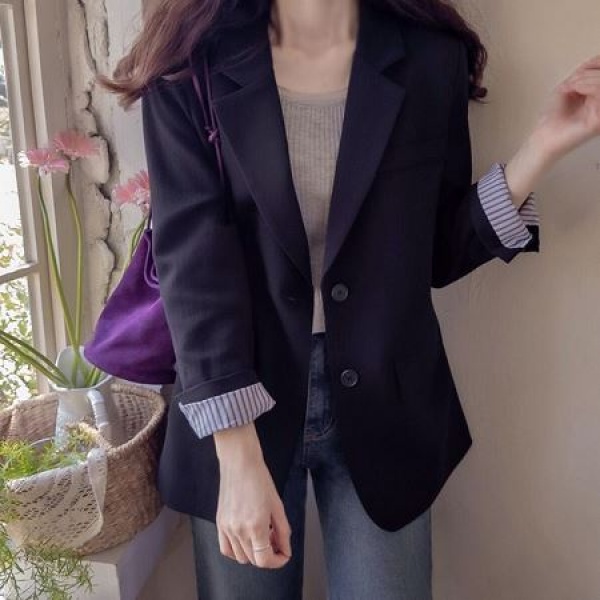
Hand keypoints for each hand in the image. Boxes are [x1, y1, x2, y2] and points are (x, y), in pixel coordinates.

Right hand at [213, 423, 291, 568]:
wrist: (240, 463)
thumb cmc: (259, 479)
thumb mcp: (277, 506)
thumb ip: (283, 531)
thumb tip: (285, 548)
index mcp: (255, 526)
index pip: (265, 560)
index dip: (278, 561)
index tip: (284, 554)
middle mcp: (238, 531)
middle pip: (254, 560)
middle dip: (269, 555)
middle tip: (276, 540)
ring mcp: (227, 528)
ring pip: (240, 557)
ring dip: (253, 553)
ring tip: (262, 536)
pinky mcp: (219, 523)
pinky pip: (226, 549)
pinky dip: (237, 551)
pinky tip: (246, 540)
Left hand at [532, 53, 599, 161]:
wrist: (543, 135)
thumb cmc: (555, 114)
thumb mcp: (571, 85)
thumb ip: (587, 71)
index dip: (596, 65)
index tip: (578, 75)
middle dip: (589, 72)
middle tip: (573, 81)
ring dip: (585, 78)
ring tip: (572, 87)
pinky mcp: (599, 120)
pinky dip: (585, 85)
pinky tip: (574, 90)